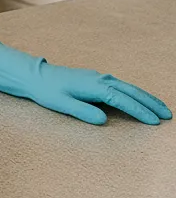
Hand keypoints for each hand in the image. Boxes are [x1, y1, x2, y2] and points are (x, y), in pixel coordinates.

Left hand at [0, 40, 171, 124]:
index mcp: (94, 85)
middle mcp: (100, 79)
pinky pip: (121, 86)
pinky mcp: (96, 79)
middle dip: (150, 103)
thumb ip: (82, 111)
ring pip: (128, 87)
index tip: (154, 122)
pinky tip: (140, 99)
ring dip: (145, 97)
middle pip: (131, 91)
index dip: (139, 111)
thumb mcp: (61, 103)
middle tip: (168, 116)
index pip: (122, 99)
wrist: (35, 75)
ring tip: (161, 109)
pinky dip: (135, 93)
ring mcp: (99, 77)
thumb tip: (103, 120)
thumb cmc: (47, 90)